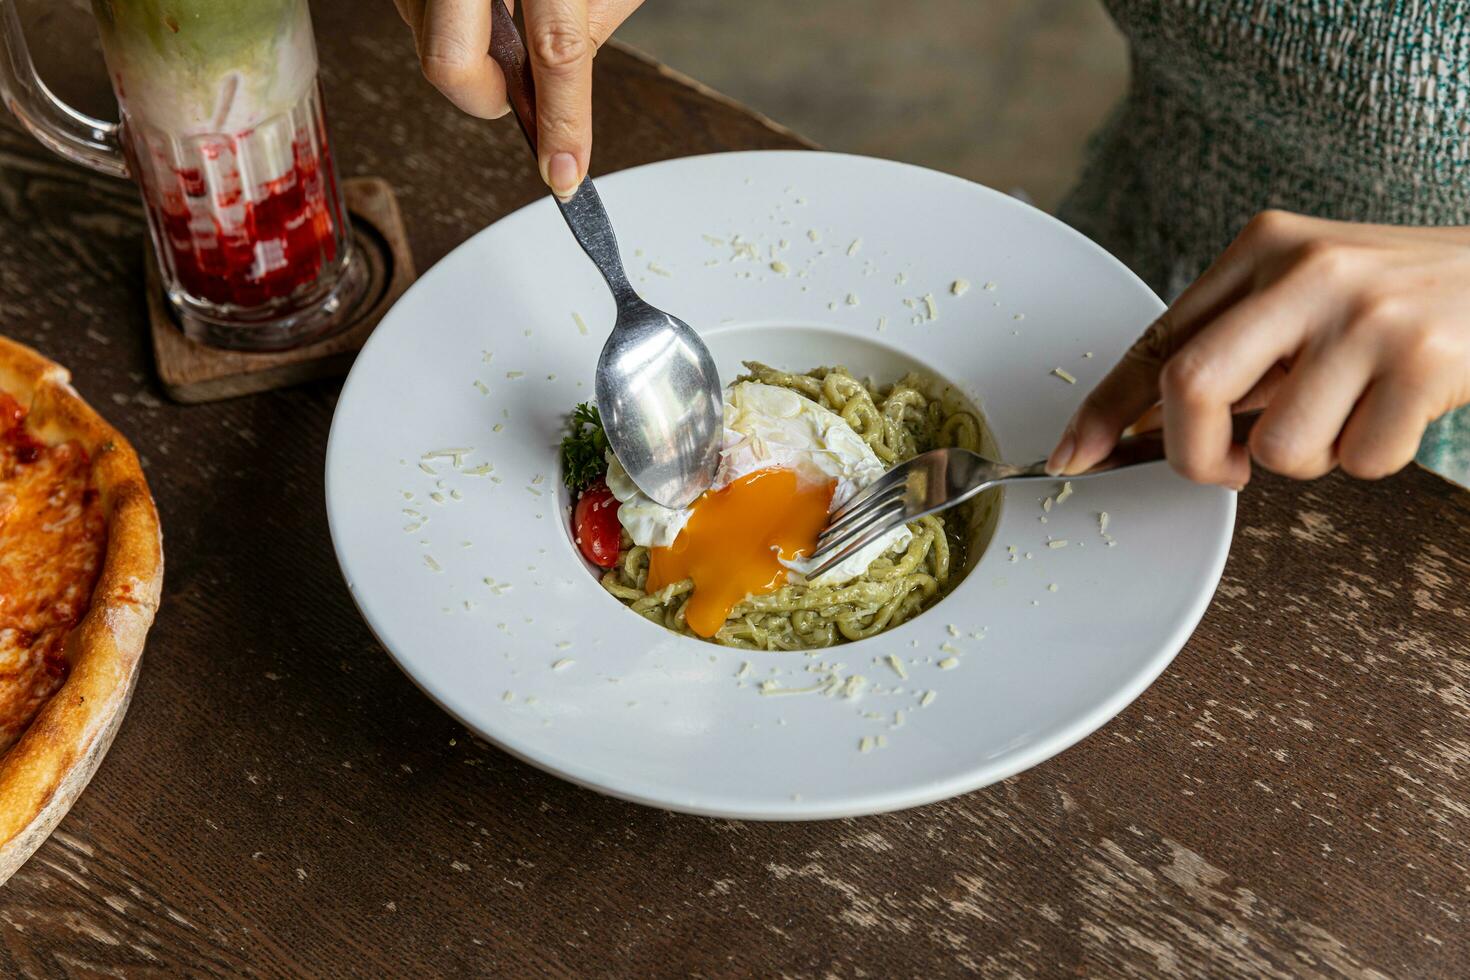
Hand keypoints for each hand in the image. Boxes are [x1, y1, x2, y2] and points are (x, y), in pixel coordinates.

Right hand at [394, 0, 644, 197]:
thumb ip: (586, 24)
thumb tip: (557, 94)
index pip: (557, 49)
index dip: (562, 121)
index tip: (565, 173)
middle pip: (450, 60)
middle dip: (483, 99)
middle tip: (513, 101)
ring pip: (421, 33)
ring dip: (463, 50)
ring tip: (500, 21)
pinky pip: (410, 5)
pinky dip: (443, 19)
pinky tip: (474, 6)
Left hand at [1047, 211, 1469, 487]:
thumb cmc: (1397, 296)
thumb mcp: (1302, 293)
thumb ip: (1231, 347)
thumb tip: (1142, 429)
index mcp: (1261, 249)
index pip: (1157, 340)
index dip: (1103, 410)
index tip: (1070, 454)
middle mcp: (1306, 271)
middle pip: (1191, 386)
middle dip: (1192, 454)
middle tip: (1223, 470)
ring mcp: (1366, 314)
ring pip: (1277, 447)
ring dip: (1305, 459)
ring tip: (1346, 412)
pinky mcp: (1426, 360)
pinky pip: (1359, 461)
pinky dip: (1370, 458)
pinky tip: (1398, 409)